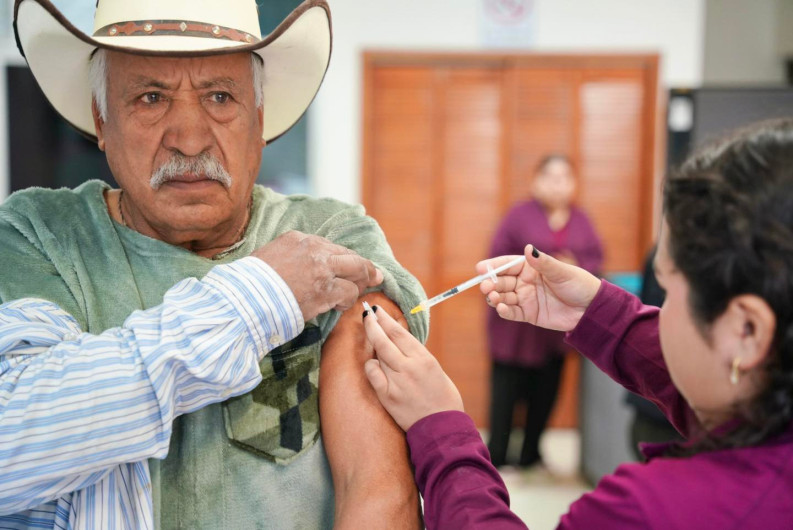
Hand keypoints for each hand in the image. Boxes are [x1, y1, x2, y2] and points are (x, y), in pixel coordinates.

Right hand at [252, 231, 382, 320]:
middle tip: (375, 275)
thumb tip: (299, 269)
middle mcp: (314, 249)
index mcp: (298, 238)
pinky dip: (348, 300)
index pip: (330, 247)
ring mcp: (322, 269)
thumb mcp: (268, 256)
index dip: (342, 258)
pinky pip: (349, 293)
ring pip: (356, 271)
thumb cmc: (249, 283)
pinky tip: (340, 305)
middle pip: (350, 255)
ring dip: (359, 284)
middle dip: (365, 267)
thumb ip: (289, 256)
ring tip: (358, 293)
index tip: (348, 265)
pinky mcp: (326, 290)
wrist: (244, 298)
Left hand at [363, 306, 462, 430]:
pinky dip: (371, 367)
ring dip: (373, 344)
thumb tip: (400, 342)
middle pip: (384, 339)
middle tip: (366, 314)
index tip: (377, 311)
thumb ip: (417, 356)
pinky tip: (374, 365)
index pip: (399, 332)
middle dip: (372, 323)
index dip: (385, 319)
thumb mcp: (435, 370)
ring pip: (377, 354)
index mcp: (424, 358)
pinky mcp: (387, 395)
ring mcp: (397, 381)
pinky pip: (372, 373)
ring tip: (373, 338)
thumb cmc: (443, 398)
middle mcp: (409, 367)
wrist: (442, 428)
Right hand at [477, 245, 600, 331]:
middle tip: (485, 286)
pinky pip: (512, 313)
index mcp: (531, 267)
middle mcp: (525, 282)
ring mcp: (526, 298)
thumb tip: (529, 248)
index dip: (493, 266)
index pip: (507, 264)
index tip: (480, 268)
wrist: (591, 309)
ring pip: (503, 297)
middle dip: (491, 283)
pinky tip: (501, 308)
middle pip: (502, 281)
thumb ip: (544, 263)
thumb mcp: (562, 271)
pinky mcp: (529, 314)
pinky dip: (504, 311)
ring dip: (495, 297)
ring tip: (492, 298)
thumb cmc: (578, 284)